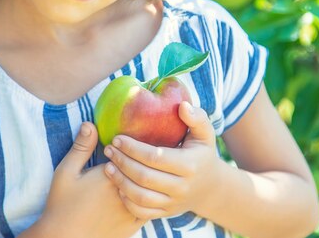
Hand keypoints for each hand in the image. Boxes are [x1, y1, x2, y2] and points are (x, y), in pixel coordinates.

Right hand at [40, 122, 144, 237]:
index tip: (131, 139)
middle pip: (144, 169)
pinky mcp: (134, 225)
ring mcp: (131, 210)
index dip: (132, 147)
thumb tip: (90, 123)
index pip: (131, 154)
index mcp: (110, 175)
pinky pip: (153, 207)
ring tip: (155, 167)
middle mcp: (125, 191)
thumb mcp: (66, 172)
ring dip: (155, 177)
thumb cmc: (62, 204)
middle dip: (147, 159)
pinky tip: (154, 189)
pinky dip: (155, 197)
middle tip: (147, 150)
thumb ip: (81, 147)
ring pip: (153, 188)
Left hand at [103, 102, 223, 219]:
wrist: (210, 187)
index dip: (133, 148)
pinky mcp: (166, 213)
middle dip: (122, 162)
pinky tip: (117, 186)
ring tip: (107, 166)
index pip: (156, 157)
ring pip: (140, 196)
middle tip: (108, 149)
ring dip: (120, 181)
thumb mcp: (205, 133)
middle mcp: (182, 187)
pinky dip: (126, 201)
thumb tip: (182, 106)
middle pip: (144, 177)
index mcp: (189, 165)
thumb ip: (196, 117)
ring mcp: (173, 203)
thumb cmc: (201, 153)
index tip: (117, 138)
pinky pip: (141, 212)